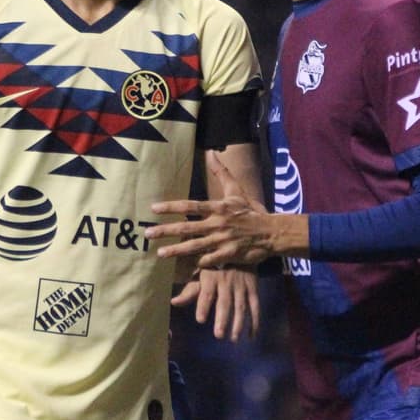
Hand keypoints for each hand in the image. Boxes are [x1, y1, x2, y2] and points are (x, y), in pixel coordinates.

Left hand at [147, 155, 273, 268]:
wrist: (272, 232)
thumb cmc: (250, 212)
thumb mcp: (236, 191)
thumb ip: (221, 173)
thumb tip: (211, 153)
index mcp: (218, 208)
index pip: (190, 206)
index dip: (171, 207)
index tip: (154, 209)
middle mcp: (217, 224)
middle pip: (186, 228)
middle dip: (165, 231)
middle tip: (148, 234)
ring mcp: (222, 241)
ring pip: (194, 246)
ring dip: (175, 250)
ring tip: (159, 253)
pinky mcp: (228, 255)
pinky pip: (209, 260)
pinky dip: (197, 262)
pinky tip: (184, 266)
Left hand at [173, 267, 259, 340]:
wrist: (237, 253)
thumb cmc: (213, 269)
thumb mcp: (199, 276)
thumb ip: (189, 292)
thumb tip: (174, 302)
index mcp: (210, 278)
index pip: (206, 293)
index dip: (203, 306)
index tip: (200, 320)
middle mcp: (226, 281)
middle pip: (224, 302)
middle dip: (222, 319)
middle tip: (218, 335)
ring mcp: (241, 286)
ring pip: (241, 306)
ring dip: (238, 323)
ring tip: (233, 339)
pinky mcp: (253, 289)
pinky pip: (255, 307)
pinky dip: (254, 322)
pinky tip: (250, 336)